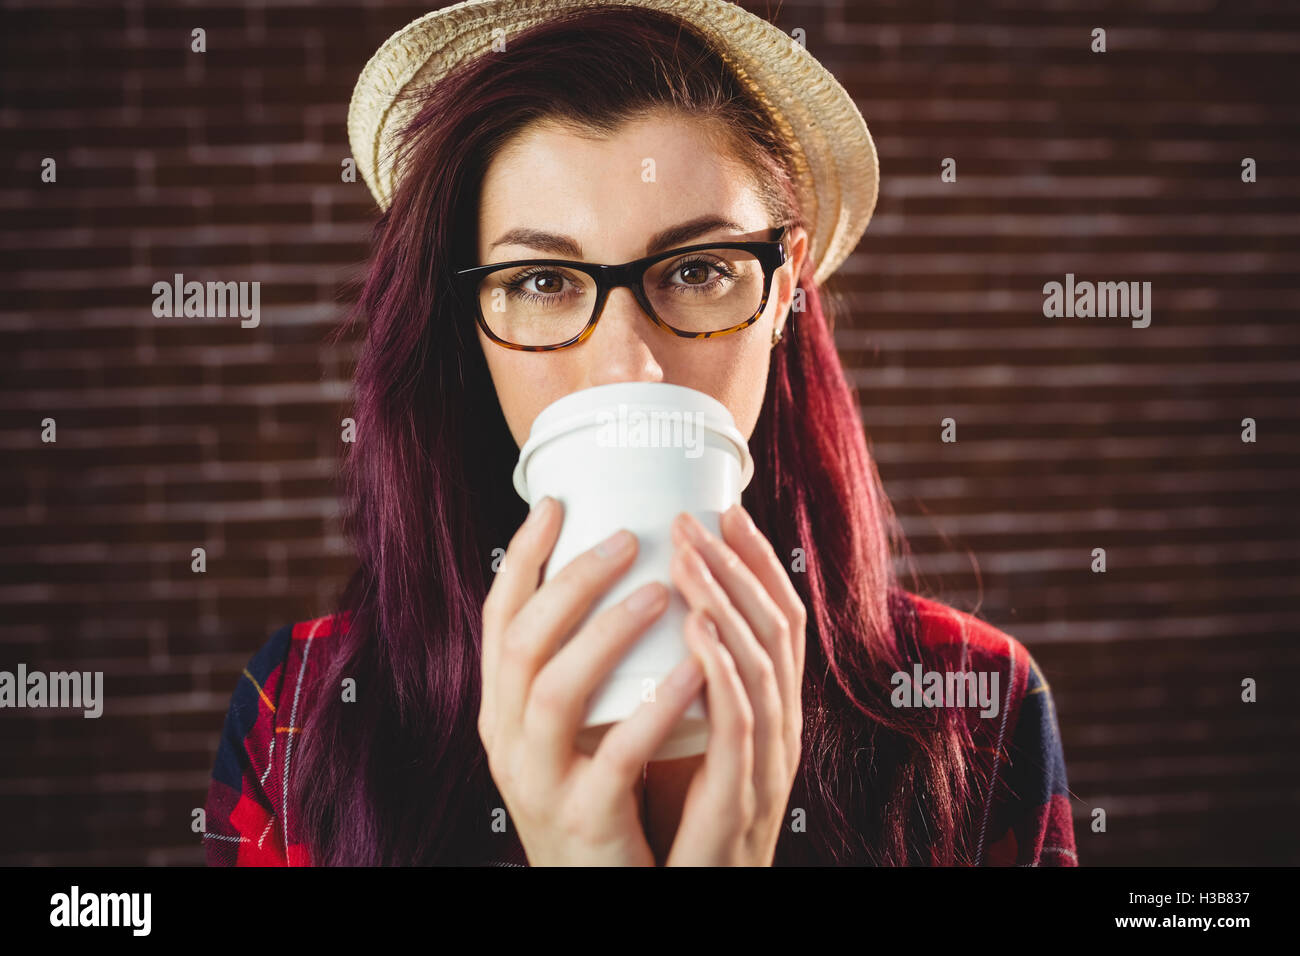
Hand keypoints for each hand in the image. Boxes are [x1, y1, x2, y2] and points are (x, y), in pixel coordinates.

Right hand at [478, 496, 707, 865]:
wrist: (597, 889)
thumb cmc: (597, 793)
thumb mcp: (569, 728)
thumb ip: (577, 666)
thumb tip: (614, 574)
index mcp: (500, 708)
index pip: (497, 618)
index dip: (522, 557)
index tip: (557, 502)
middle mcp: (505, 739)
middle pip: (522, 642)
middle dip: (572, 579)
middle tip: (628, 536)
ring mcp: (538, 780)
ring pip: (554, 691)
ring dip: (608, 631)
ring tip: (662, 590)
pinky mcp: (583, 817)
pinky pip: (617, 754)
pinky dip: (656, 705)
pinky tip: (697, 665)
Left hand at [663, 504, 806, 866]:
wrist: (682, 900)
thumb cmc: (673, 820)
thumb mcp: (678, 735)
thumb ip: (672, 679)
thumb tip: (635, 611)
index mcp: (765, 711)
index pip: (776, 619)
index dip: (756, 562)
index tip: (724, 509)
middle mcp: (777, 729)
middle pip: (776, 629)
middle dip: (736, 565)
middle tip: (695, 516)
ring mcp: (766, 766)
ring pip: (762, 666)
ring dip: (725, 604)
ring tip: (686, 556)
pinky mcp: (741, 802)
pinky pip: (740, 728)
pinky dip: (722, 673)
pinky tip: (695, 631)